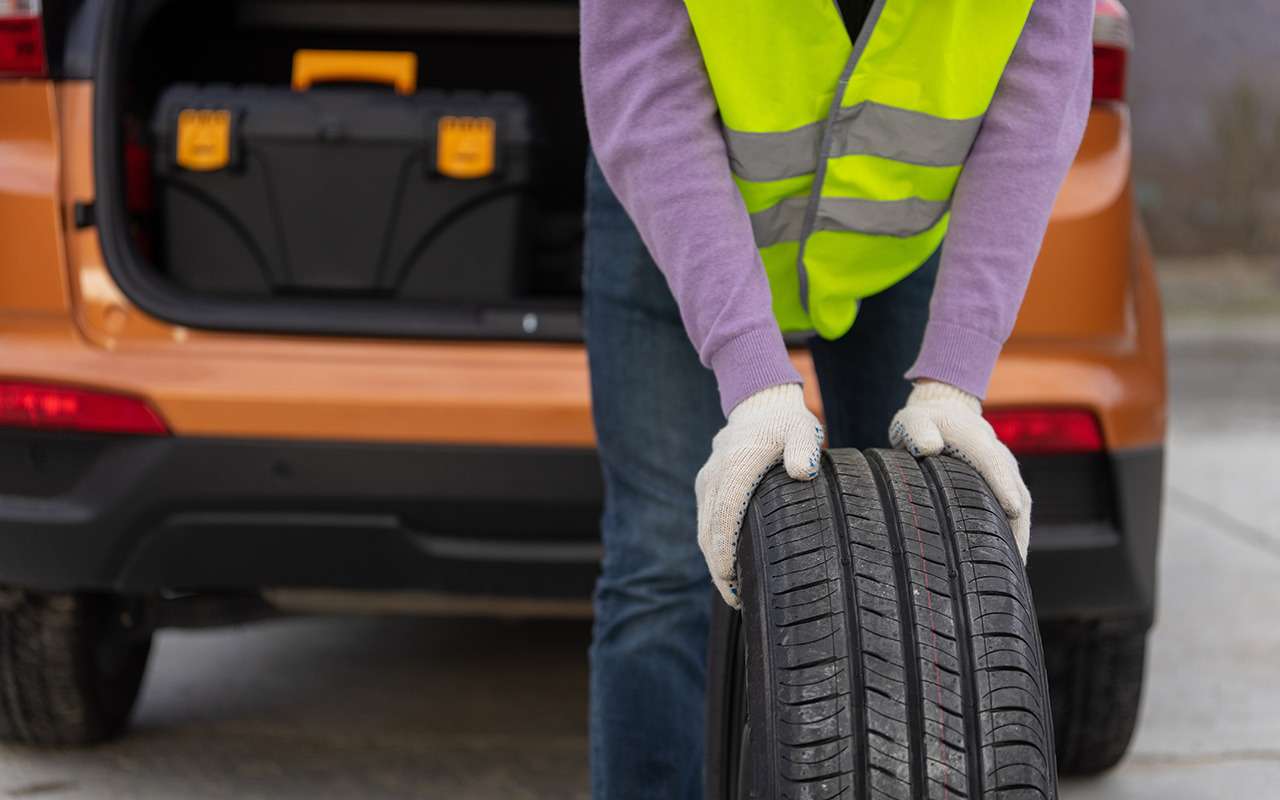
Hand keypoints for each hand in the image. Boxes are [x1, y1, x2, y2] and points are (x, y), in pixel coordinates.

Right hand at [696, 384, 823, 607]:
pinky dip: (713, 547)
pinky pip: (706, 522)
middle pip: (708, 531)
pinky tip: (728, 567)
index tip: (730, 580)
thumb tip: (804, 471)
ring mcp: (708, 482)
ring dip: (714, 562)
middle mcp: (715, 477)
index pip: (724, 516)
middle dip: (718, 569)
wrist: (760, 404)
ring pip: (703, 530)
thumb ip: (804, 449)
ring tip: (733, 592)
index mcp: (736, 467)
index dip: (724, 551)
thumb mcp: (803, 429)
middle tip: (736, 600)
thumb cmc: (786, 422)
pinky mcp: (707, 487)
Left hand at [889, 380, 1031, 560]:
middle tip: (1014, 561)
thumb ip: (917, 430)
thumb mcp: (912, 420)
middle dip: (1019, 524)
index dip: (1003, 485)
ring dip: (1021, 534)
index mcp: (976, 439)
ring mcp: (1006, 470)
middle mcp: (999, 455)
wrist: (944, 413)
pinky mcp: (1005, 483)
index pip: (993, 463)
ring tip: (1015, 572)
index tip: (1013, 509)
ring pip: (1021, 504)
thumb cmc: (923, 421)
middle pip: (1016, 491)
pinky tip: (1009, 560)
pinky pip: (1017, 509)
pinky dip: (1016, 532)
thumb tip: (928, 447)